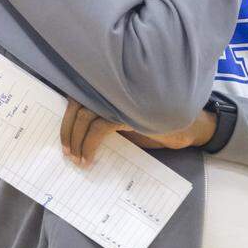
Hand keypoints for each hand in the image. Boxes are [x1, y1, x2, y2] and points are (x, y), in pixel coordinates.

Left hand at [60, 99, 217, 166]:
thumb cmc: (152, 124)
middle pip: (77, 104)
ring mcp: (119, 99)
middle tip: (66, 151)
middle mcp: (112, 90)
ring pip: (85, 115)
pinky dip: (89, 144)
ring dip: (76, 139)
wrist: (183, 128)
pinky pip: (99, 128)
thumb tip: (77, 135)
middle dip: (67, 129)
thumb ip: (104, 119)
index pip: (78, 96)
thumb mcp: (124, 121)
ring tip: (76, 158)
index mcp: (109, 90)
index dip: (66, 118)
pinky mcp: (127, 112)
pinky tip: (89, 158)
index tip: (63, 140)